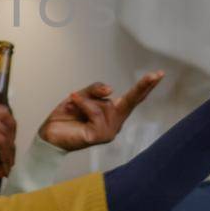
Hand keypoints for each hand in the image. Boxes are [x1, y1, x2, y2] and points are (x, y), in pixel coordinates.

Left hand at [37, 71, 164, 151]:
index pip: (133, 99)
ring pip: (105, 105)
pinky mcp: (99, 136)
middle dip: (142, 87)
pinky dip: (83, 105)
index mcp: (113, 112)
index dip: (146, 86)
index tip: (159, 74)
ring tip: (74, 105)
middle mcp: (115, 123)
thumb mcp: (82, 95)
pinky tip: (74, 108)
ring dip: (86, 101)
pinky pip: (95, 112)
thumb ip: (96, 90)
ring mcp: (109, 131)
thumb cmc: (68, 115)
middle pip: (131, 102)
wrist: (49, 133)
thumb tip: (112, 90)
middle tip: (157, 74)